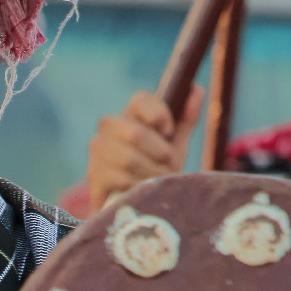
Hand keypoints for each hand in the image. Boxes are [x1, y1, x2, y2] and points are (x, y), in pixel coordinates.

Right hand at [87, 85, 203, 213]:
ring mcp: (98, 150)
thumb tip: (196, 89)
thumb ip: (185, 119)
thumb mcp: (175, 144)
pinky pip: (119, 180)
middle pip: (136, 133)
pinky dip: (136, 187)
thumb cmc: (157, 166)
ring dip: (150, 173)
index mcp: (131, 113)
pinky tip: (139, 189)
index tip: (169, 132)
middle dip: (159, 153)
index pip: (141, 100)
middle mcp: (109, 126)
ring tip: (156, 179)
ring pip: (128, 159)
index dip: (159, 115)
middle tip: (167, 164)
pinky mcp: (94, 175)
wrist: (137, 201)